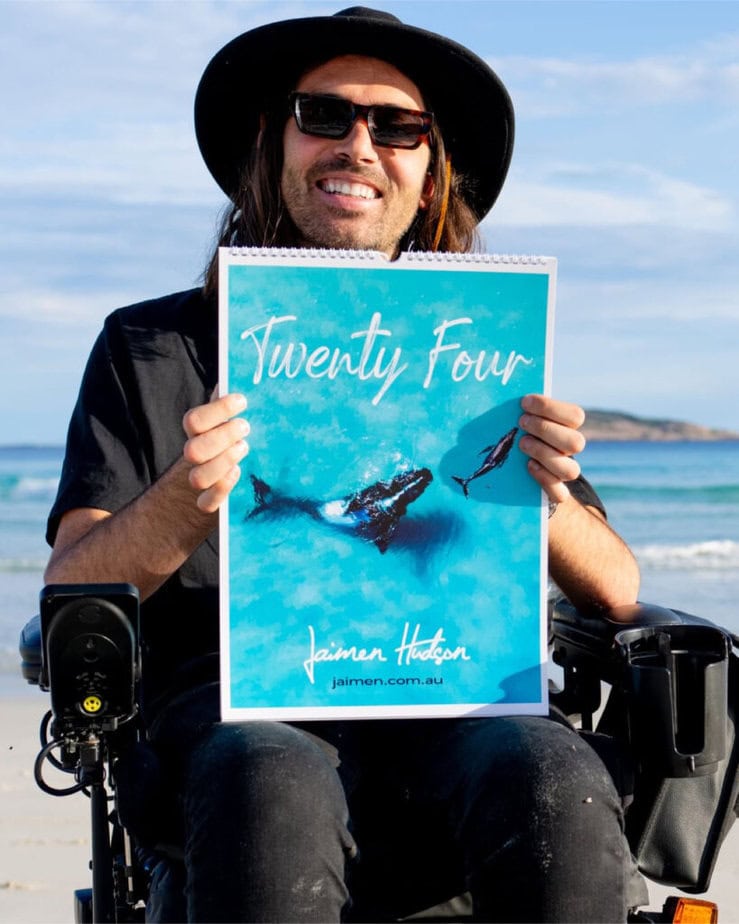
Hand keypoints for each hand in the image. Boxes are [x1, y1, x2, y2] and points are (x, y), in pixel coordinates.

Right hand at [182, 391, 249, 512]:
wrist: (227, 472)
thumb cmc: (236, 434)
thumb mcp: (233, 415)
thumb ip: (229, 399)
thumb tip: (235, 376)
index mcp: (198, 432)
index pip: (193, 421)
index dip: (217, 410)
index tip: (242, 401)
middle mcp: (195, 455)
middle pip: (193, 450)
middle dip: (222, 437)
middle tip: (245, 427)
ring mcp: (200, 478)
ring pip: (198, 478)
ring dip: (222, 463)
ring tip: (244, 449)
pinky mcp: (210, 501)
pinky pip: (206, 503)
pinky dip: (221, 490)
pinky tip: (238, 474)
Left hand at [518, 394, 585, 503]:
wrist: (518, 470)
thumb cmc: (518, 433)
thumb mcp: (521, 418)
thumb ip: (521, 409)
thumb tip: (501, 393)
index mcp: (568, 428)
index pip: (575, 416)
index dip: (550, 407)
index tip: (524, 402)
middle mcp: (569, 450)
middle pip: (576, 442)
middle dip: (546, 430)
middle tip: (521, 422)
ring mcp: (563, 472)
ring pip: (570, 470)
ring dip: (544, 453)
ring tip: (522, 444)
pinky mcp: (555, 493)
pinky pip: (560, 494)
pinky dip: (545, 480)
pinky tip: (529, 466)